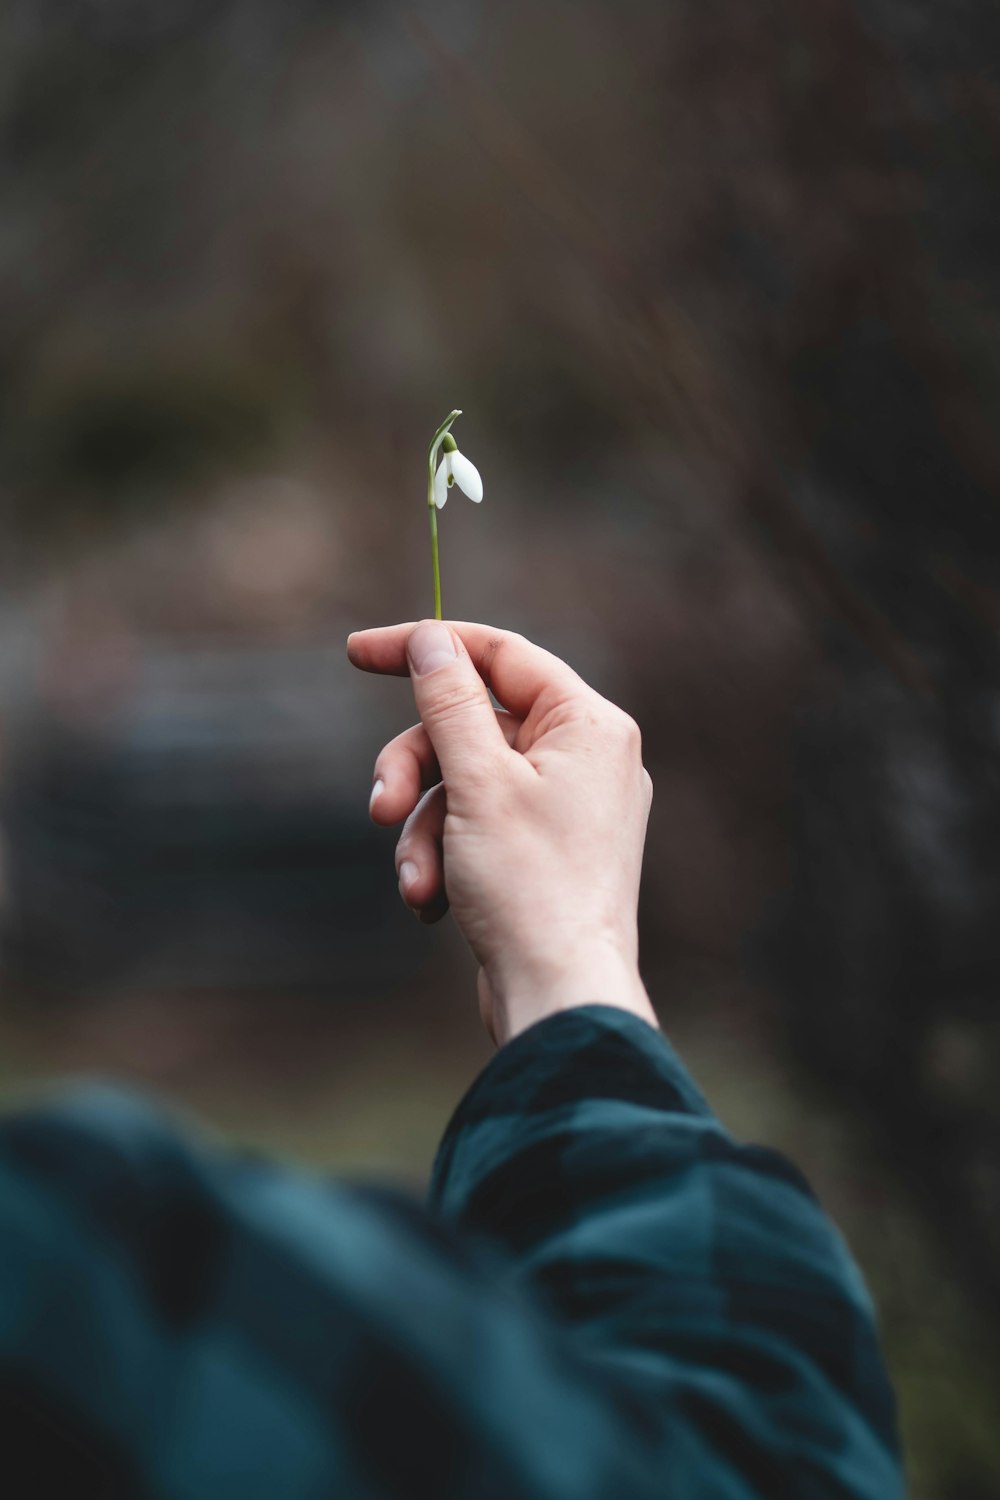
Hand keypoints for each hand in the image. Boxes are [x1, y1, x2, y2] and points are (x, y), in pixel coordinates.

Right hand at [347, 620, 656, 1044]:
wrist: (561, 998)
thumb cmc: (530, 888)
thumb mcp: (477, 782)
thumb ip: (450, 702)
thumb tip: (432, 640)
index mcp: (588, 724)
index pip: (499, 654)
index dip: (426, 646)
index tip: (357, 654)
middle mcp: (586, 758)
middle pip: (470, 727)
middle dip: (415, 771)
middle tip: (378, 807)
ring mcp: (566, 808)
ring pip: (463, 785)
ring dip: (423, 830)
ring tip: (416, 882)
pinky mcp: (543, 853)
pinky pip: (477, 828)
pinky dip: (444, 858)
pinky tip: (431, 902)